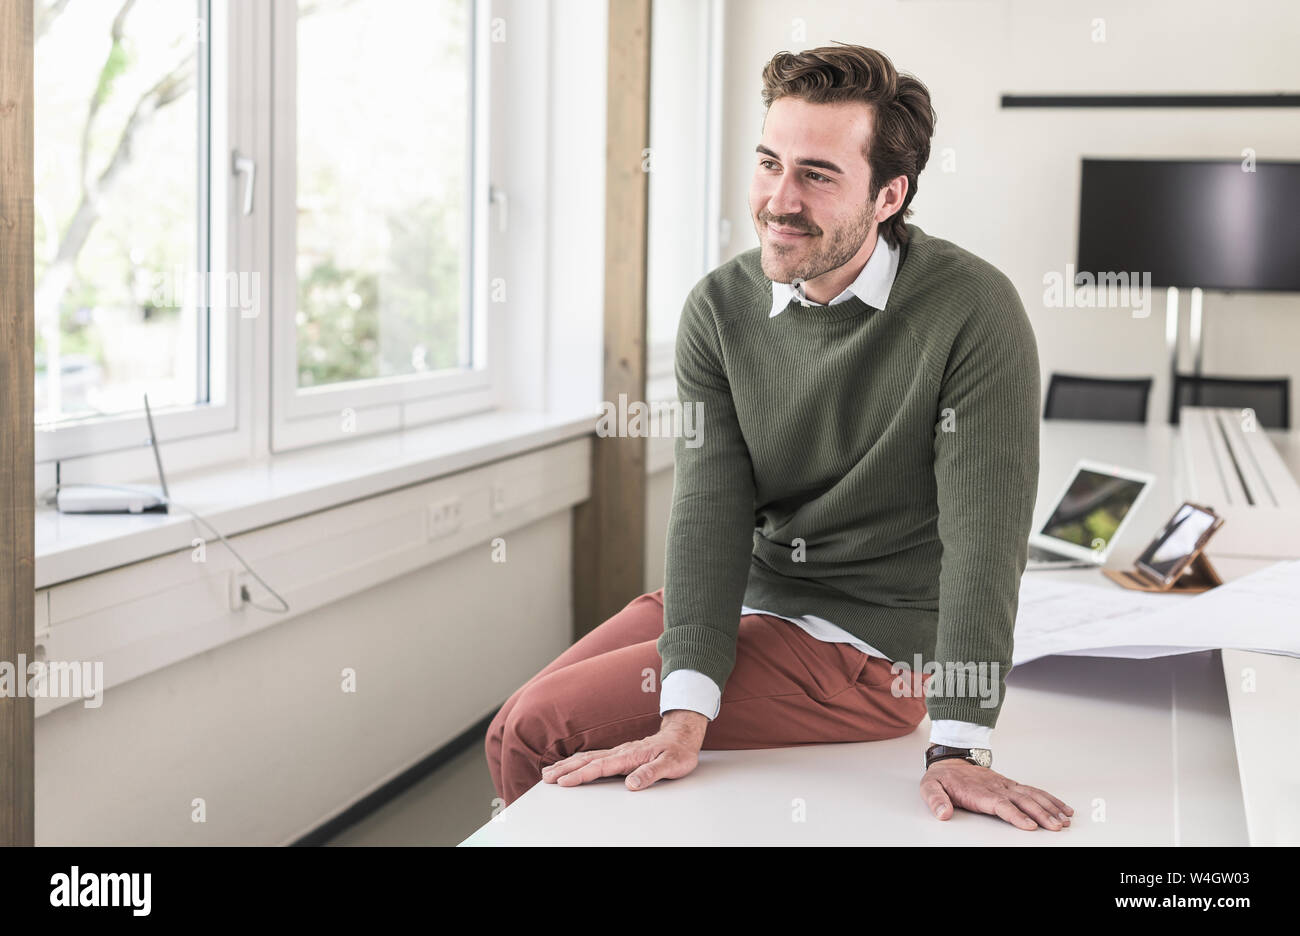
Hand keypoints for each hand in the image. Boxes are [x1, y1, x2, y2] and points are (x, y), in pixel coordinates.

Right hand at [540, 710, 707, 791]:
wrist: (682, 735)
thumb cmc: (677, 751)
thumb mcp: (671, 765)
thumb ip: (650, 774)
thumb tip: (632, 784)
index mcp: (630, 756)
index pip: (600, 767)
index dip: (581, 776)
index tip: (564, 783)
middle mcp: (621, 752)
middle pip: (587, 761)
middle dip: (565, 770)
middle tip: (546, 778)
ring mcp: (619, 752)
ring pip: (587, 758)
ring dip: (567, 764)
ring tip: (549, 771)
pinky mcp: (620, 754)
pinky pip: (594, 757)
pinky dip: (578, 761)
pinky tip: (570, 764)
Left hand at [920, 758, 1073, 830]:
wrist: (950, 759)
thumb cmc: (943, 777)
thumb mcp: (930, 787)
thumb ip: (936, 801)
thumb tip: (943, 814)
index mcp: (978, 791)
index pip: (1000, 804)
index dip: (1015, 815)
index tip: (1029, 825)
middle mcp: (996, 787)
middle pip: (1022, 801)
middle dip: (1041, 814)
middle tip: (1056, 826)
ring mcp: (1006, 785)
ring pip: (1032, 795)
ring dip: (1049, 807)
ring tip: (1064, 820)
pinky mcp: (1011, 785)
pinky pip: (1034, 791)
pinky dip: (1049, 799)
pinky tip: (1062, 808)